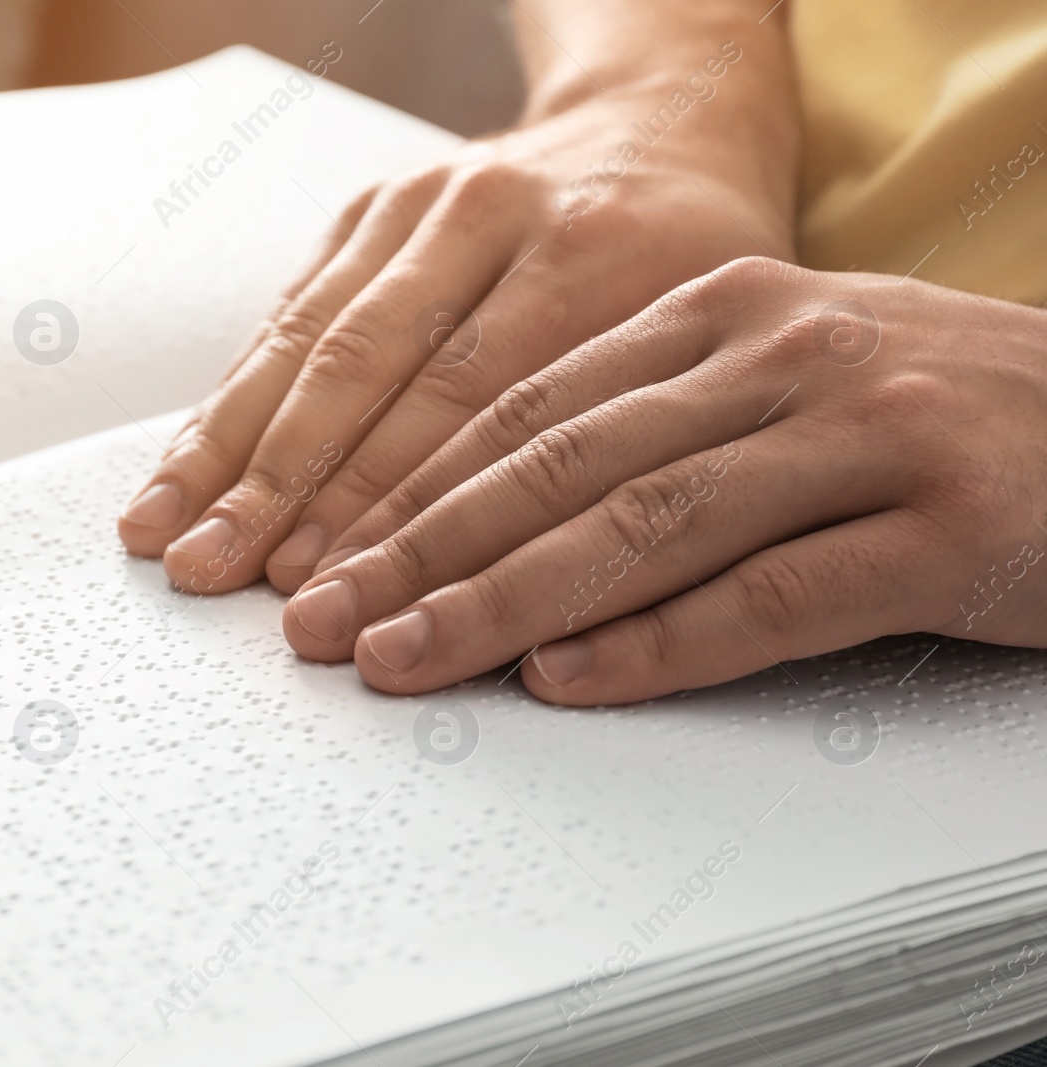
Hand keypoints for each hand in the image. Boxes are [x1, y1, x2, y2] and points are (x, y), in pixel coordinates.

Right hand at [117, 28, 798, 597]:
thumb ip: (624, 449)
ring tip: (167, 534)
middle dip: (281, 486)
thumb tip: (516, 602)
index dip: (386, 504)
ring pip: (308, 338)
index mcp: (598, 249)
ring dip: (228, 448)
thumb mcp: (709, 344)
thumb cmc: (691, 262)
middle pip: (367, 367)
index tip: (327, 587)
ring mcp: (421, 203)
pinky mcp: (370, 209)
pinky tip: (186, 466)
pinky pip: (289, 311)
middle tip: (218, 574)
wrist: (660, 129)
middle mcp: (494, 212)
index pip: (471, 401)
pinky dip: (232, 398)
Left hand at [279, 258, 1046, 703]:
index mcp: (723, 310)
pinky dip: (662, 645)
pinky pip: (774, 597)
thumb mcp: (775, 382)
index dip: (416, 491)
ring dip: (506, 603)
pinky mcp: (948, 527)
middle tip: (331, 623)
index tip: (335, 559)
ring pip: (647, 527)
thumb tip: (487, 530)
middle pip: (561, 466)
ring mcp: (868, 434)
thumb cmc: (929, 414)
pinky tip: (569, 682)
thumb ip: (648, 434)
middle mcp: (783, 355)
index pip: (528, 409)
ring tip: (410, 658)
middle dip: (425, 554)